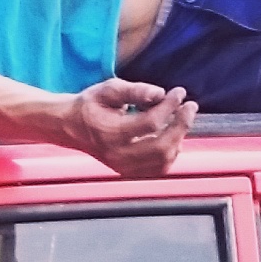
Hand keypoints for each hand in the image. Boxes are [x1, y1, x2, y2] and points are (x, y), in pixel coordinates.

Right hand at [68, 77, 193, 176]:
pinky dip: (170, 153)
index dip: (169, 106)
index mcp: (109, 133)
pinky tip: (172, 136)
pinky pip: (158, 169)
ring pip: (163, 161)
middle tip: (190, 107)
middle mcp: (117, 154)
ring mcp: (123, 166)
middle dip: (181, 125)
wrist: (70, 126)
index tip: (178, 92)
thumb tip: (159, 93)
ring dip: (178, 139)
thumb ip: (134, 90)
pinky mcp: (128, 172)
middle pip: (161, 146)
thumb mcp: (108, 90)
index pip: (150, 123)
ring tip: (180, 120)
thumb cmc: (90, 105)